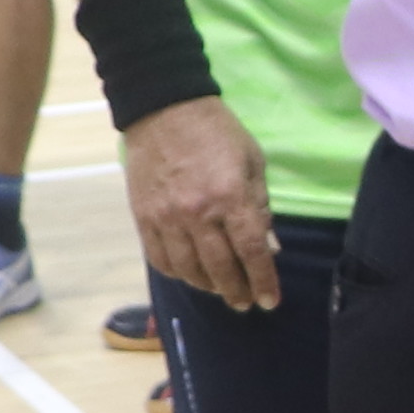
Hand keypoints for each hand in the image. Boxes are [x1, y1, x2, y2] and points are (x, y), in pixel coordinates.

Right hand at [120, 97, 278, 308]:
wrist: (164, 109)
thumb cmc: (217, 133)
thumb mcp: (253, 162)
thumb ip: (260, 207)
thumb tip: (269, 248)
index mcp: (231, 197)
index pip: (252, 251)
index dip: (263, 281)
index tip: (270, 301)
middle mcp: (198, 213)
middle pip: (221, 268)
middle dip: (237, 292)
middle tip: (245, 303)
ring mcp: (167, 218)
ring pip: (188, 270)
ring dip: (207, 287)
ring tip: (220, 290)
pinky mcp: (143, 217)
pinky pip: (160, 259)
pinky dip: (177, 273)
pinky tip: (189, 274)